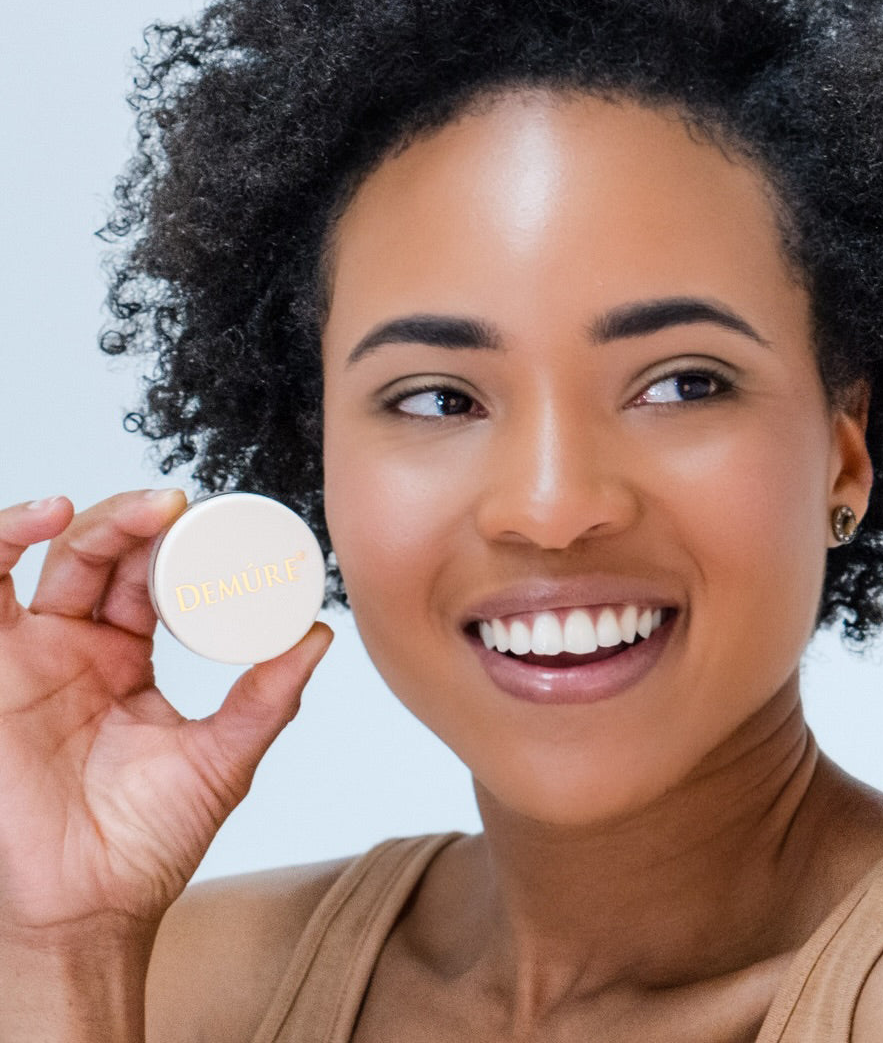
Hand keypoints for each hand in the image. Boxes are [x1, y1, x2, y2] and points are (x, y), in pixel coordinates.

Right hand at [0, 492, 332, 940]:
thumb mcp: (223, 755)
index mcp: (128, 659)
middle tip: (184, 504)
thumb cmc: (146, 844)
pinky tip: (47, 517)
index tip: (225, 524)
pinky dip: (5, 541)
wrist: (88, 908)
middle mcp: (79, 647)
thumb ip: (268, 696)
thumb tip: (319, 635)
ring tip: (145, 508)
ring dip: (92, 519)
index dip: (181, 544)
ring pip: (54, 558)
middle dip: (143, 520)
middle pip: (107, 555)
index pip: (152, 578)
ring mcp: (33, 655)